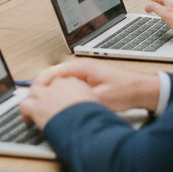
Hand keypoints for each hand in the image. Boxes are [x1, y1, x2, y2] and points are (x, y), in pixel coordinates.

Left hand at [19, 76, 99, 129]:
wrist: (85, 123)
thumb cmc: (92, 116)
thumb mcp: (96, 104)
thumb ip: (89, 101)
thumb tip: (91, 108)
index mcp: (74, 82)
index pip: (62, 81)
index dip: (59, 90)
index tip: (60, 97)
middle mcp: (58, 85)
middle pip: (46, 83)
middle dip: (44, 91)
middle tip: (45, 101)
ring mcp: (46, 95)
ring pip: (34, 91)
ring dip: (33, 99)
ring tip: (34, 108)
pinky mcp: (37, 106)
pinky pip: (25, 105)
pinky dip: (24, 112)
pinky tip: (28, 120)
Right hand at [26, 59, 159, 116]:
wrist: (140, 90)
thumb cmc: (125, 91)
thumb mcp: (101, 98)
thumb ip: (80, 98)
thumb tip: (63, 103)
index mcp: (81, 67)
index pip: (52, 72)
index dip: (39, 85)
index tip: (32, 97)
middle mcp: (79, 67)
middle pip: (51, 75)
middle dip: (40, 89)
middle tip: (32, 104)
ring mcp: (82, 72)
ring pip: (57, 80)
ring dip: (49, 91)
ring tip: (41, 105)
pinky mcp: (84, 80)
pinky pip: (64, 84)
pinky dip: (57, 92)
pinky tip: (56, 103)